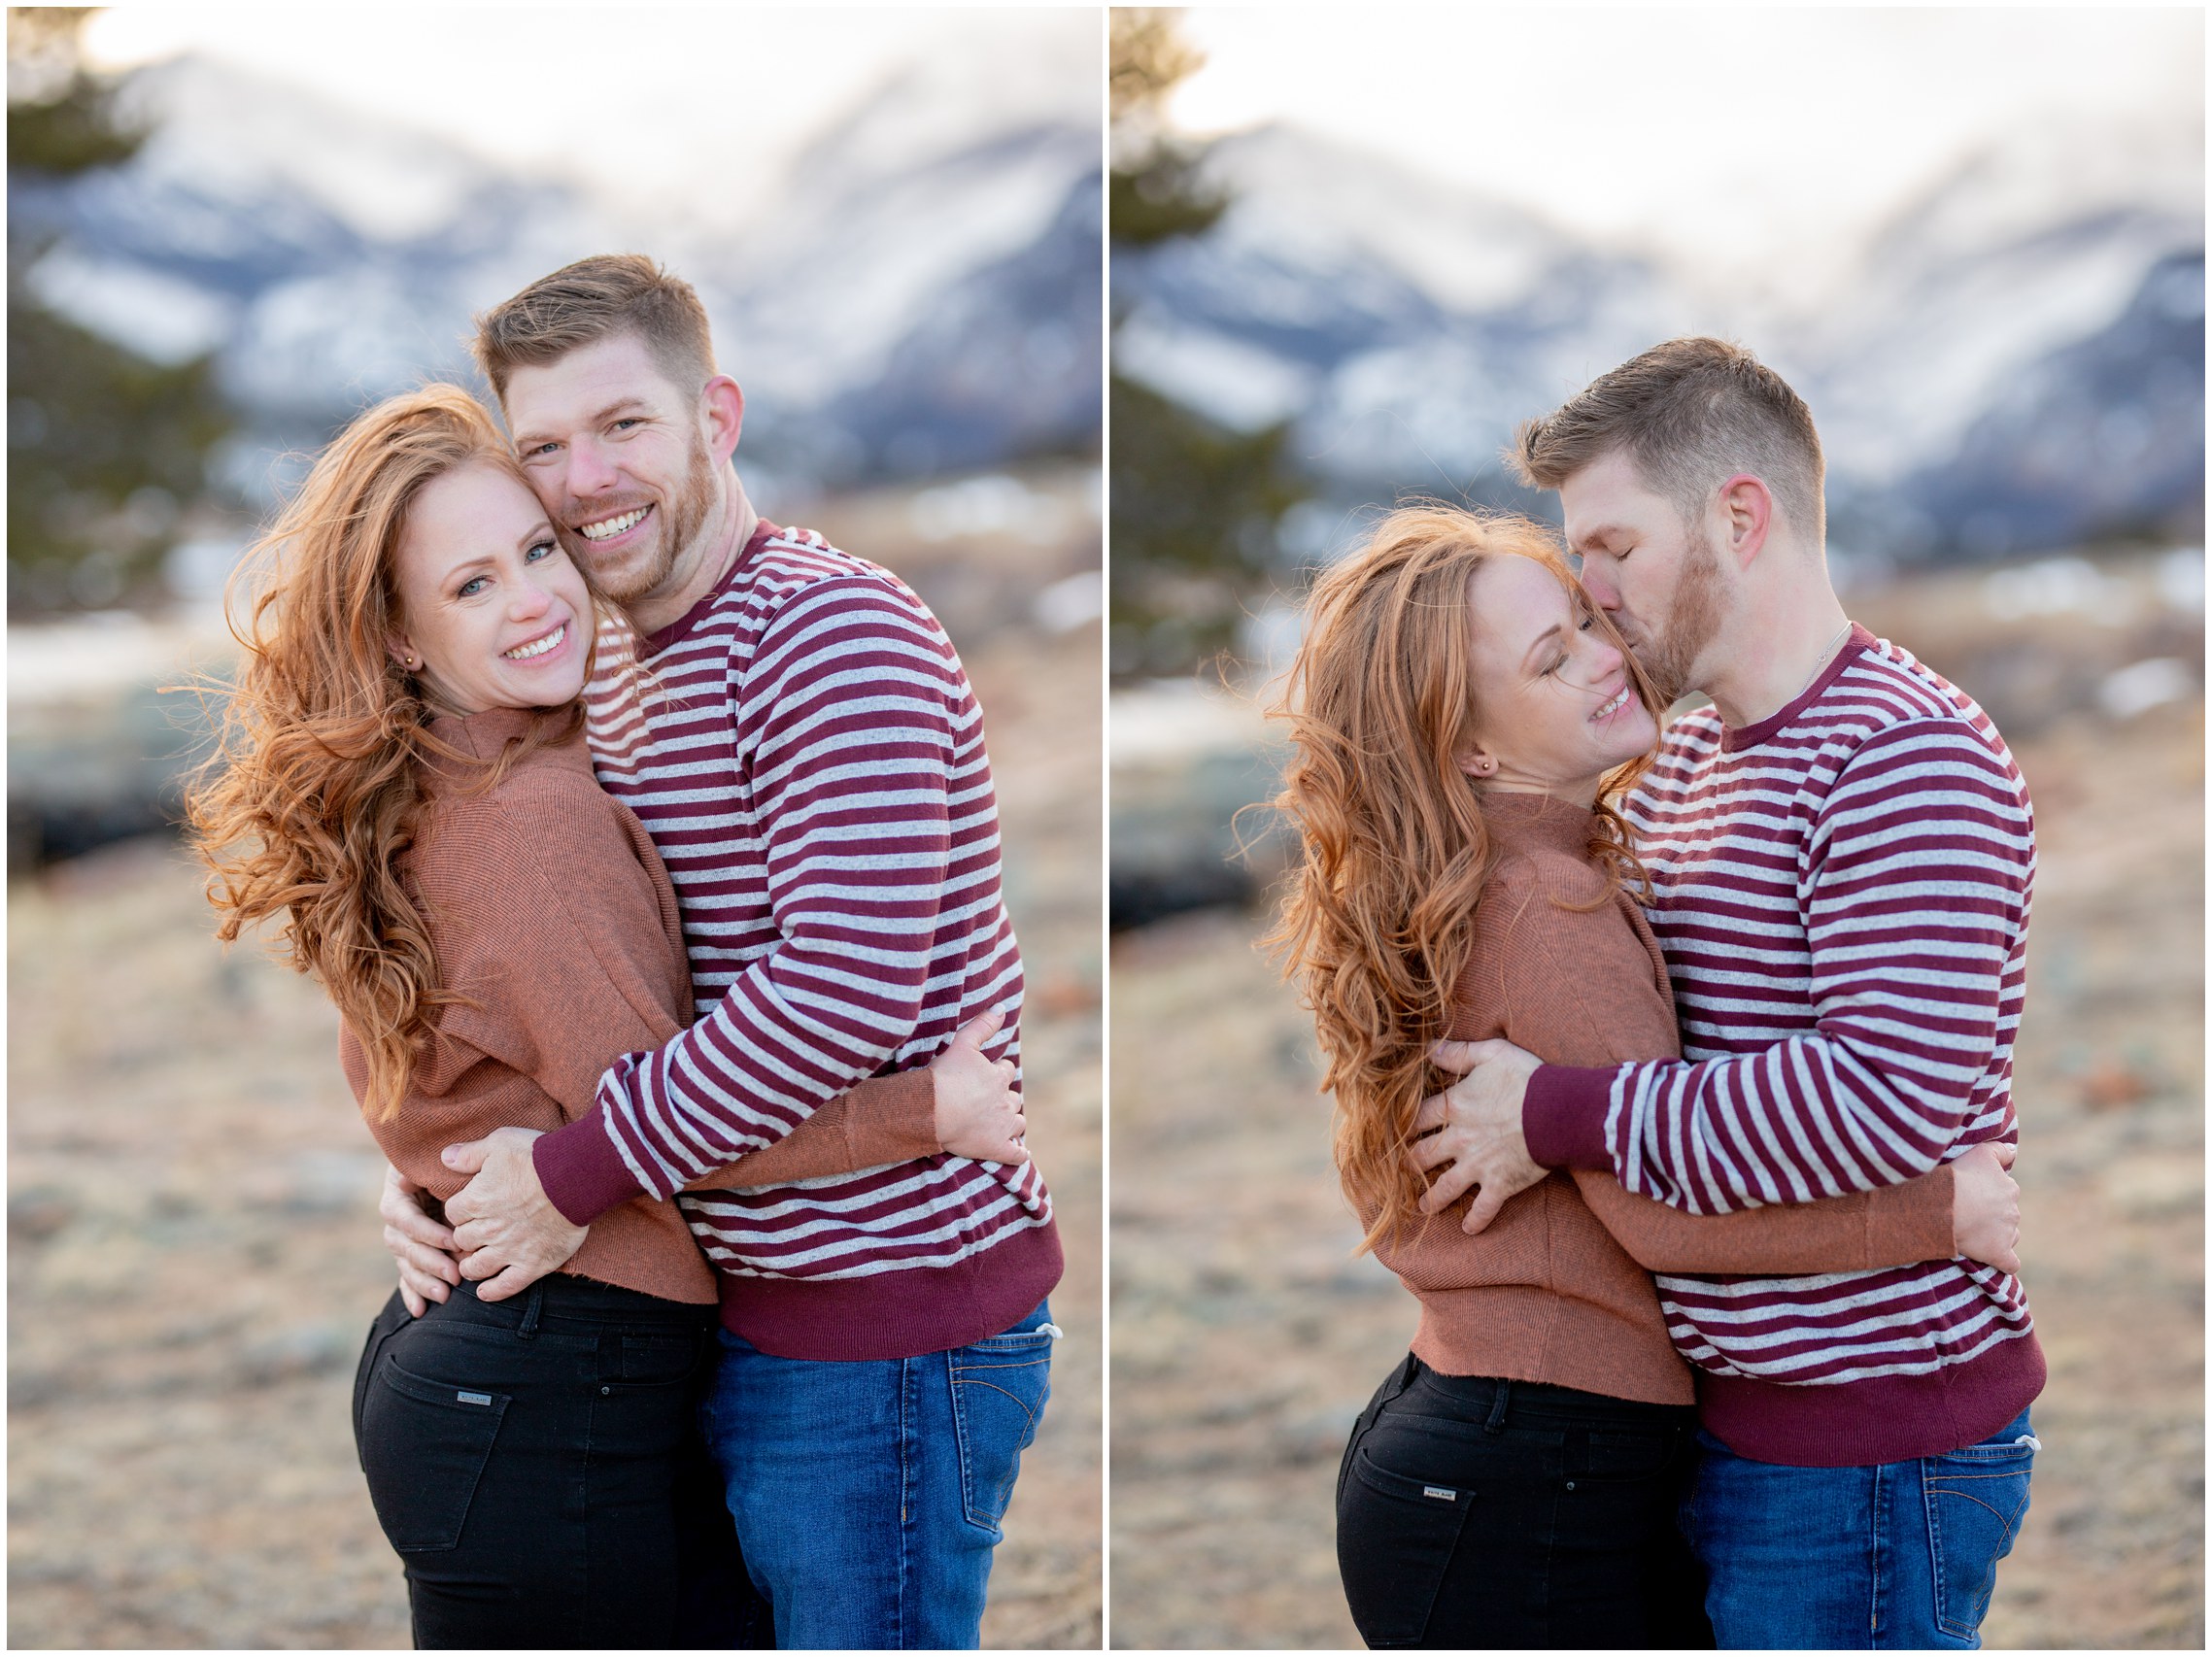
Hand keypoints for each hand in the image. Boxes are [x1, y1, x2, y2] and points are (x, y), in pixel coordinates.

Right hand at [379, 1162, 458, 1316]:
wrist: (452, 1166)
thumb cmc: (455, 1160)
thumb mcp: (447, 1161)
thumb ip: (445, 1169)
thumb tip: (437, 1180)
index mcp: (397, 1191)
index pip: (405, 1217)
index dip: (427, 1232)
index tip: (454, 1241)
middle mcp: (395, 1215)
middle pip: (403, 1244)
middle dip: (429, 1262)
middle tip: (454, 1276)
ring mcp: (401, 1235)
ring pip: (406, 1262)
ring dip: (423, 1281)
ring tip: (444, 1296)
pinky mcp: (410, 1251)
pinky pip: (406, 1274)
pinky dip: (412, 1292)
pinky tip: (420, 1310)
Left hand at [440, 1127, 586, 1301]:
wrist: (577, 1177)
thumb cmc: (539, 1156)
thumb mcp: (500, 1143)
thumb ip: (469, 1154)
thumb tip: (444, 1158)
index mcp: (475, 1201)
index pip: (452, 1213)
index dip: (459, 1210)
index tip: (468, 1208)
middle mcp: (487, 1229)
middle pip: (461, 1241)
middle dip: (464, 1237)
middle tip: (473, 1233)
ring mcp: (509, 1250)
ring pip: (476, 1267)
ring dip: (471, 1266)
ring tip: (474, 1263)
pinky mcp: (532, 1264)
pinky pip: (506, 1286)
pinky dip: (492, 1291)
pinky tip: (485, 1291)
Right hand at [930, 1011, 1028, 1163]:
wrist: (933, 1109)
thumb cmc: (945, 1076)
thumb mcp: (963, 1043)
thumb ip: (983, 1024)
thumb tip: (1002, 1007)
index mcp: (999, 1076)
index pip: (1006, 1071)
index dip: (998, 1072)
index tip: (989, 1075)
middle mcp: (1005, 1101)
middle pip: (1014, 1098)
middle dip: (1006, 1098)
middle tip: (992, 1101)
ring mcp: (1003, 1127)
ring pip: (1018, 1123)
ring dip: (1013, 1122)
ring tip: (1004, 1124)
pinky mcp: (996, 1148)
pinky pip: (1015, 1154)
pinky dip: (1019, 1154)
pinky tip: (1020, 1153)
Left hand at [1408, 1038, 1546, 1234]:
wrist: (1557, 1112)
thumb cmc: (1526, 1078)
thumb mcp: (1491, 1053)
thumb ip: (1458, 1053)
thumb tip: (1428, 1048)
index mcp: (1455, 1107)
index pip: (1417, 1118)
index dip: (1402, 1124)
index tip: (1391, 1132)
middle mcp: (1459, 1140)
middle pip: (1422, 1156)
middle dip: (1410, 1163)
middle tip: (1400, 1170)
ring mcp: (1477, 1166)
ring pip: (1445, 1187)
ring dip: (1432, 1199)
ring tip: (1423, 1207)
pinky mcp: (1500, 1184)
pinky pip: (1483, 1208)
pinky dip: (1475, 1221)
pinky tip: (1468, 1230)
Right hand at [1950, 1140, 2020, 1273]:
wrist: (1944, 1205)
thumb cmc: (1958, 1176)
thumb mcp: (1980, 1152)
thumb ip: (2000, 1149)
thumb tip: (2014, 1151)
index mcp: (2010, 1188)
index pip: (2005, 1191)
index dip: (1988, 1192)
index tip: (1971, 1193)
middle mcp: (2013, 1211)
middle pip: (2007, 1213)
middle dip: (1992, 1214)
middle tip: (1968, 1212)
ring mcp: (2008, 1234)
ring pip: (2009, 1235)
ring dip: (1997, 1234)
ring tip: (1974, 1233)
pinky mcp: (1999, 1253)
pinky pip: (2010, 1262)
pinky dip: (2005, 1262)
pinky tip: (1996, 1260)